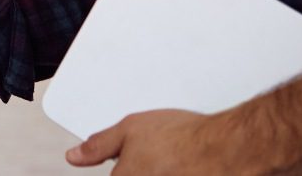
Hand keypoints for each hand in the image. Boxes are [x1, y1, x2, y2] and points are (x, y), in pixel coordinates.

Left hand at [66, 109, 251, 172]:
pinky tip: (189, 166)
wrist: (227, 148)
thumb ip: (98, 146)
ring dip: (163, 169)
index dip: (125, 167)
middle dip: (146, 168)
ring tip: (177, 161)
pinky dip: (178, 171)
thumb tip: (74, 156)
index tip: (140, 160)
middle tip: (163, 157)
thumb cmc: (183, 138)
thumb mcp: (130, 129)